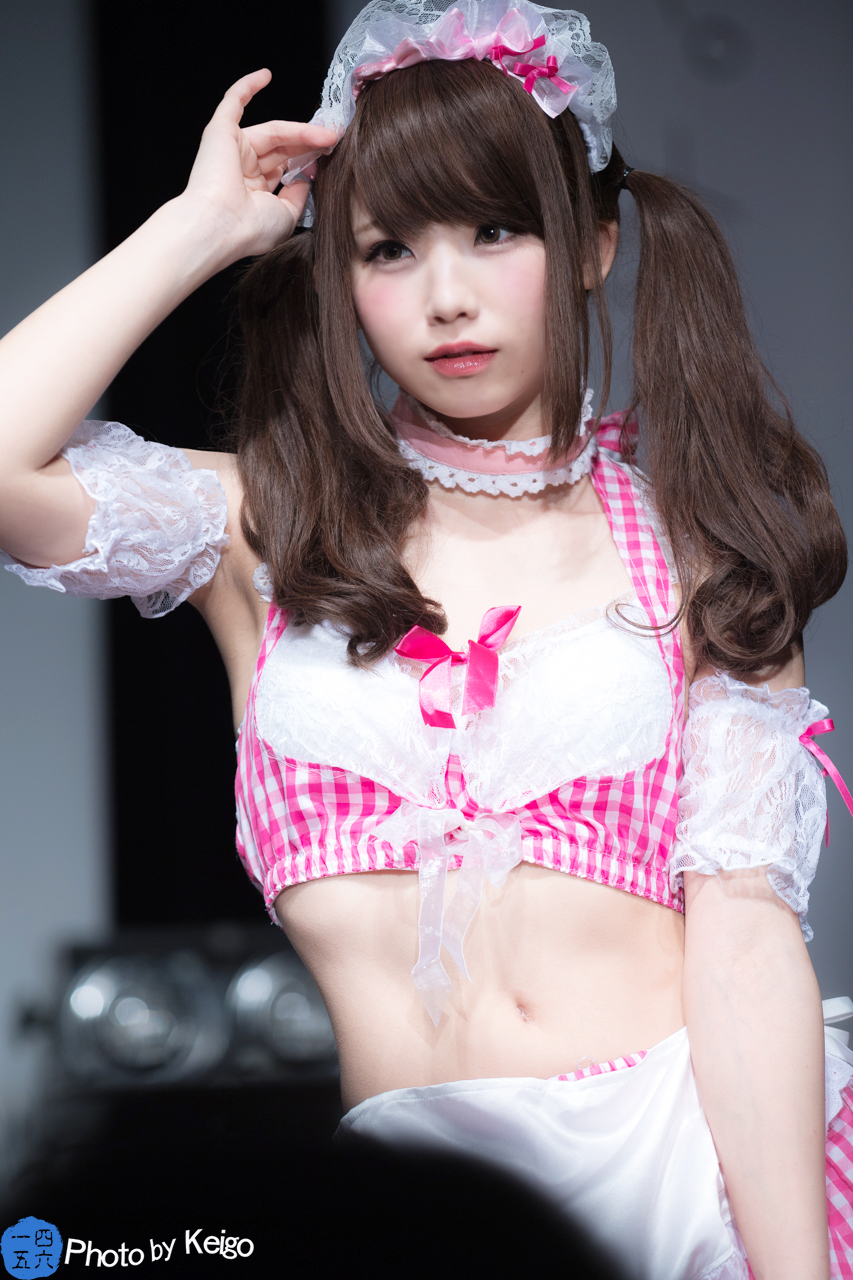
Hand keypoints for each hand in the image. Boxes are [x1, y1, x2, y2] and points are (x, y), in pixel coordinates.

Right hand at [181, 68, 338, 258]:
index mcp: (254, 193)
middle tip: (334, 139)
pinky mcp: (220, 132)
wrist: (221, 226)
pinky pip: (233, 102)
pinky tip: (267, 76)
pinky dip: (248, 87)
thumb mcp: (287, 215)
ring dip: (300, 130)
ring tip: (327, 133)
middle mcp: (242, 171)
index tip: (330, 154)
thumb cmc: (250, 228)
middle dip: (309, 143)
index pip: (285, 168)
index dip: (308, 159)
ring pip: (272, 130)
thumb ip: (298, 194)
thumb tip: (305, 178)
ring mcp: (232, 149)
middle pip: (283, 147)